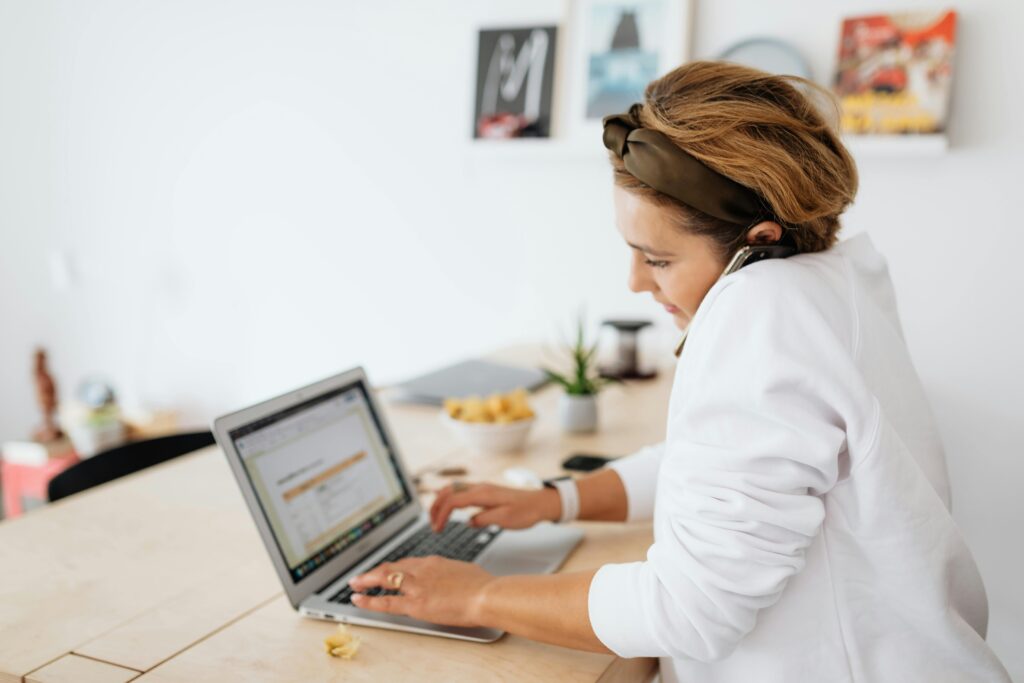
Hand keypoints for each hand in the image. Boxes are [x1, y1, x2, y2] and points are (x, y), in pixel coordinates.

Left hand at [348, 556, 494, 626]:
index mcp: (434, 562)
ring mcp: (416, 586)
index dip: (394, 568)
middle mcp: (421, 570)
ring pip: (384, 579)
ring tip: (355, 585)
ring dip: (366, 581)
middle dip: (374, 572)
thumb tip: (452, 576)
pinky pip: (386, 601)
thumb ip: (451, 573)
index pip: (407, 563)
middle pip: (391, 567)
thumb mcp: (464, 570)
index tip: (387, 571)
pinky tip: (358, 600)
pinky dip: (369, 600)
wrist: (486, 594)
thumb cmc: (482, 585)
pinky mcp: (415, 603)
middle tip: (362, 576)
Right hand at [429, 482, 559, 531]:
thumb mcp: (505, 519)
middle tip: (432, 524)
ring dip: (441, 502)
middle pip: (448, 492)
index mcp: (482, 494)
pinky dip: (450, 498)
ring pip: (453, 489)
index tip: (437, 529)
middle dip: (436, 507)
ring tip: (435, 517)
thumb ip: (484, 520)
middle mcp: (480, 488)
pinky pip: (461, 491)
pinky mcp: (485, 492)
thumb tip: (470, 522)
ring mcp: (482, 488)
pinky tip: (448, 507)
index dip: (441, 514)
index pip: (453, 501)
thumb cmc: (526, 511)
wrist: (541, 503)